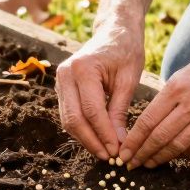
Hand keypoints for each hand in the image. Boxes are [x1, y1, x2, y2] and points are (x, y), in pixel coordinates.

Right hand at [55, 22, 144, 159]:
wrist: (114, 31)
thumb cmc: (126, 51)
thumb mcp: (128, 80)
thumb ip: (120, 111)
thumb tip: (119, 143)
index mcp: (83, 68)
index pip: (91, 111)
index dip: (103, 135)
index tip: (117, 152)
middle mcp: (65, 74)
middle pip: (74, 118)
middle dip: (92, 141)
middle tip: (109, 157)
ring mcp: (60, 80)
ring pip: (68, 120)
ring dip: (85, 139)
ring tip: (105, 152)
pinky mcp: (62, 87)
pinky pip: (68, 114)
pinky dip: (82, 129)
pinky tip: (97, 140)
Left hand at [120, 42, 189, 168]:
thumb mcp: (183, 75)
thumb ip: (166, 99)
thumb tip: (146, 126)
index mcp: (177, 87)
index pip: (148, 121)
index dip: (133, 141)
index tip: (124, 152)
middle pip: (160, 137)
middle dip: (142, 154)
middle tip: (131, 164)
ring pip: (178, 146)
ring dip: (160, 158)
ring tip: (149, 163)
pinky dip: (183, 154)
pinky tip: (173, 155)